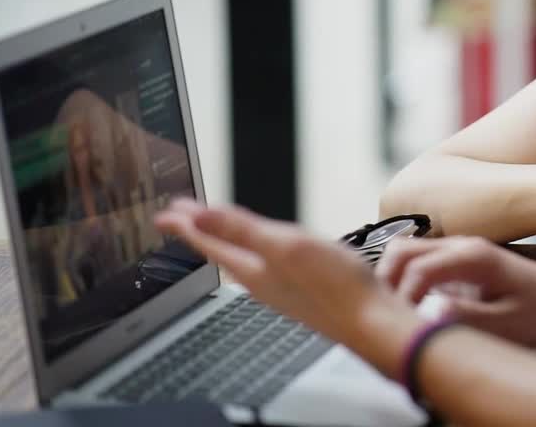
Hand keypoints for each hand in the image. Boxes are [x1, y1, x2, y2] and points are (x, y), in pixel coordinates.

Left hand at [154, 199, 377, 343]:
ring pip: (240, 259)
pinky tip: (262, 251)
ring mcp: (281, 287)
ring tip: (212, 230)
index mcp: (253, 268)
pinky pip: (263, 266)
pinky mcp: (301, 290)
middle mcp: (262, 280)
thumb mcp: (284, 246)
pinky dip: (252, 251)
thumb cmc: (335, 288)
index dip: (186, 224)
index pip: (209, 241)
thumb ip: (242, 229)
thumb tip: (200, 217)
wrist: (370, 322)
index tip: (164, 214)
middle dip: (200, 232)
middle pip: (220, 250)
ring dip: (223, 241)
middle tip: (181, 218)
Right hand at [377, 236, 535, 346]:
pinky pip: (416, 260)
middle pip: (402, 251)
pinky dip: (401, 280)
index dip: (402, 299)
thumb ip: (468, 317)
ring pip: (405, 252)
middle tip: (384, 320)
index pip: (418, 269)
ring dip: (391, 280)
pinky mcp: (453, 260)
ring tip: (393, 315)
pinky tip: (406, 309)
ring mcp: (456, 249)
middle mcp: (460, 245)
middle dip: (386, 283)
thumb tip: (428, 314)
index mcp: (473, 256)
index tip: (401, 328)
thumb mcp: (508, 323)